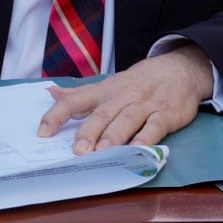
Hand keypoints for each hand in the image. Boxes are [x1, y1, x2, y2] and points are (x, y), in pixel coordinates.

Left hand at [36, 43, 213, 153]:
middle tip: (77, 151)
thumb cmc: (138, 82)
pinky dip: (147, 138)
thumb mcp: (107, 84)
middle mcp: (122, 97)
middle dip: (88, 132)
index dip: (57, 115)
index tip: (42, 132)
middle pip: (102, 114)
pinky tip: (139, 150)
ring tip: (102, 152)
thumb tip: (50, 93)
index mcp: (104, 91)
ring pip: (126, 120)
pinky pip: (155, 127)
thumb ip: (79, 93)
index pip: (75, 100)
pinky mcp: (165, 115)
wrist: (180, 69)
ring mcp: (144, 105)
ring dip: (114, 136)